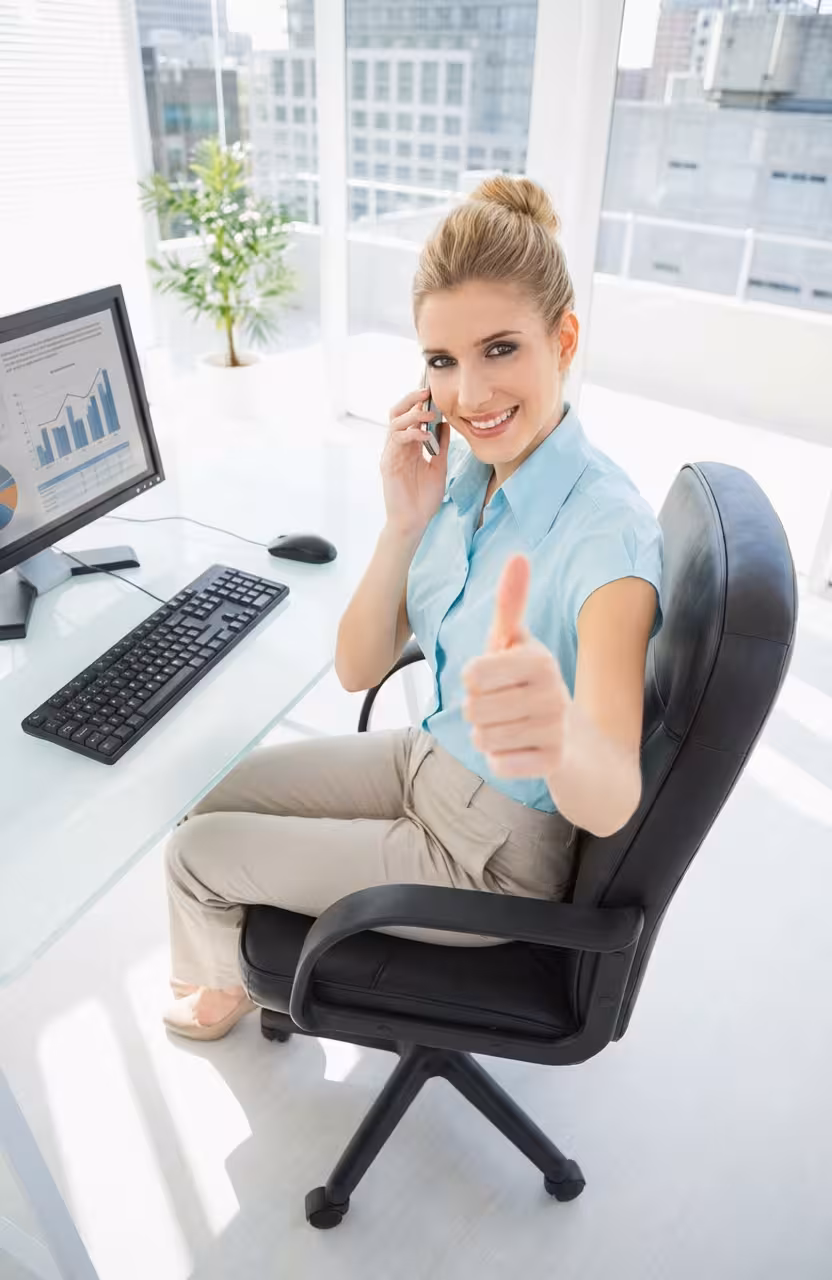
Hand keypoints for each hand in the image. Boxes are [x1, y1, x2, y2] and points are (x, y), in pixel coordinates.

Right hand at [381, 388, 449, 538]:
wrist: (414, 521)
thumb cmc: (424, 498)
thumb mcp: (440, 466)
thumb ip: (442, 446)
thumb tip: (446, 423)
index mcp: (410, 446)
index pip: (410, 417)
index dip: (419, 403)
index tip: (433, 392)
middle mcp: (398, 447)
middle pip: (397, 413)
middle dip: (410, 400)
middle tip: (426, 392)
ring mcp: (391, 454)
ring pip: (394, 423)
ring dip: (412, 414)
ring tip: (429, 414)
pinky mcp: (388, 463)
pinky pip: (396, 440)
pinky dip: (411, 433)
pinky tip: (426, 435)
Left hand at [462, 555, 571, 778]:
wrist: (577, 744)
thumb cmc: (531, 685)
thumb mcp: (518, 644)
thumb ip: (510, 604)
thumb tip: (518, 555)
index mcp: (539, 659)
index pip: (472, 674)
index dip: (474, 681)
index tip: (496, 680)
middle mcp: (552, 692)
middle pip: (472, 709)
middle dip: (478, 712)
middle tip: (504, 709)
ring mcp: (555, 730)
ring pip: (482, 739)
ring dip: (488, 737)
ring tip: (512, 729)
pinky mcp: (552, 764)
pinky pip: (497, 765)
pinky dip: (500, 761)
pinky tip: (521, 752)